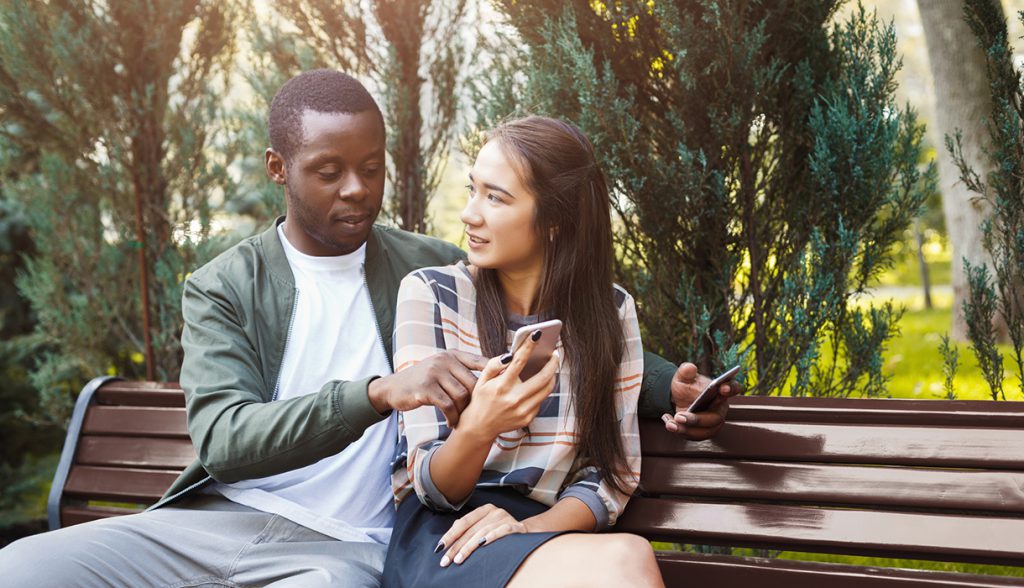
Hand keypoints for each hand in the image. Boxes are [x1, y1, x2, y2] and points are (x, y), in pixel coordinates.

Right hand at [368, 350, 486, 426]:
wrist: (394, 388)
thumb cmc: (424, 381)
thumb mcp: (443, 368)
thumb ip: (463, 370)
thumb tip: (494, 378)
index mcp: (453, 354)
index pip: (481, 361)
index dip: (497, 371)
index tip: (509, 383)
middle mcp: (445, 360)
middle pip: (474, 383)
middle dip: (478, 402)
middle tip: (478, 414)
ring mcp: (434, 373)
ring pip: (462, 395)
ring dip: (464, 412)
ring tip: (462, 420)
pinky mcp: (425, 388)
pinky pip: (448, 405)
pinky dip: (452, 417)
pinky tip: (451, 423)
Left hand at [436, 504, 527, 566]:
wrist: (528, 532)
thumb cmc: (501, 532)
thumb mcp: (485, 527)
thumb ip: (469, 529)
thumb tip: (448, 539)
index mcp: (484, 510)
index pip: (462, 523)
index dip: (450, 535)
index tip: (439, 548)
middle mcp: (494, 511)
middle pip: (470, 530)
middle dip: (456, 546)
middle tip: (446, 561)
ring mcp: (505, 518)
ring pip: (482, 532)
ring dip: (469, 547)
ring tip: (459, 560)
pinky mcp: (515, 526)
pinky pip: (501, 532)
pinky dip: (491, 538)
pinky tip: (481, 545)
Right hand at [457, 331, 559, 438]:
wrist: (479, 427)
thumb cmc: (481, 400)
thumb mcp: (481, 380)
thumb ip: (494, 364)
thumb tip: (510, 355)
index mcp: (501, 386)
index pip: (519, 361)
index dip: (529, 346)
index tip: (537, 334)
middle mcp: (514, 399)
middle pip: (542, 377)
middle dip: (552, 363)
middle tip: (555, 353)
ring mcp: (523, 410)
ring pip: (547, 389)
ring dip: (552, 375)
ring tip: (552, 366)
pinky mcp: (528, 418)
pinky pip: (541, 400)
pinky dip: (541, 390)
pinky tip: (539, 383)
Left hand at [662, 362, 742, 439]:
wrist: (677, 398)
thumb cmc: (686, 386)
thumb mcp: (683, 377)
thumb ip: (686, 371)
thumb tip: (689, 367)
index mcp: (720, 391)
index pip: (732, 388)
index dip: (731, 388)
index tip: (723, 388)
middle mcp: (720, 408)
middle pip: (715, 418)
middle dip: (697, 420)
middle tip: (680, 416)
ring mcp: (713, 422)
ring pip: (704, 431)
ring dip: (686, 429)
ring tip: (671, 424)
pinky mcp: (704, 432)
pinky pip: (694, 436)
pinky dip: (680, 432)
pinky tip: (669, 424)